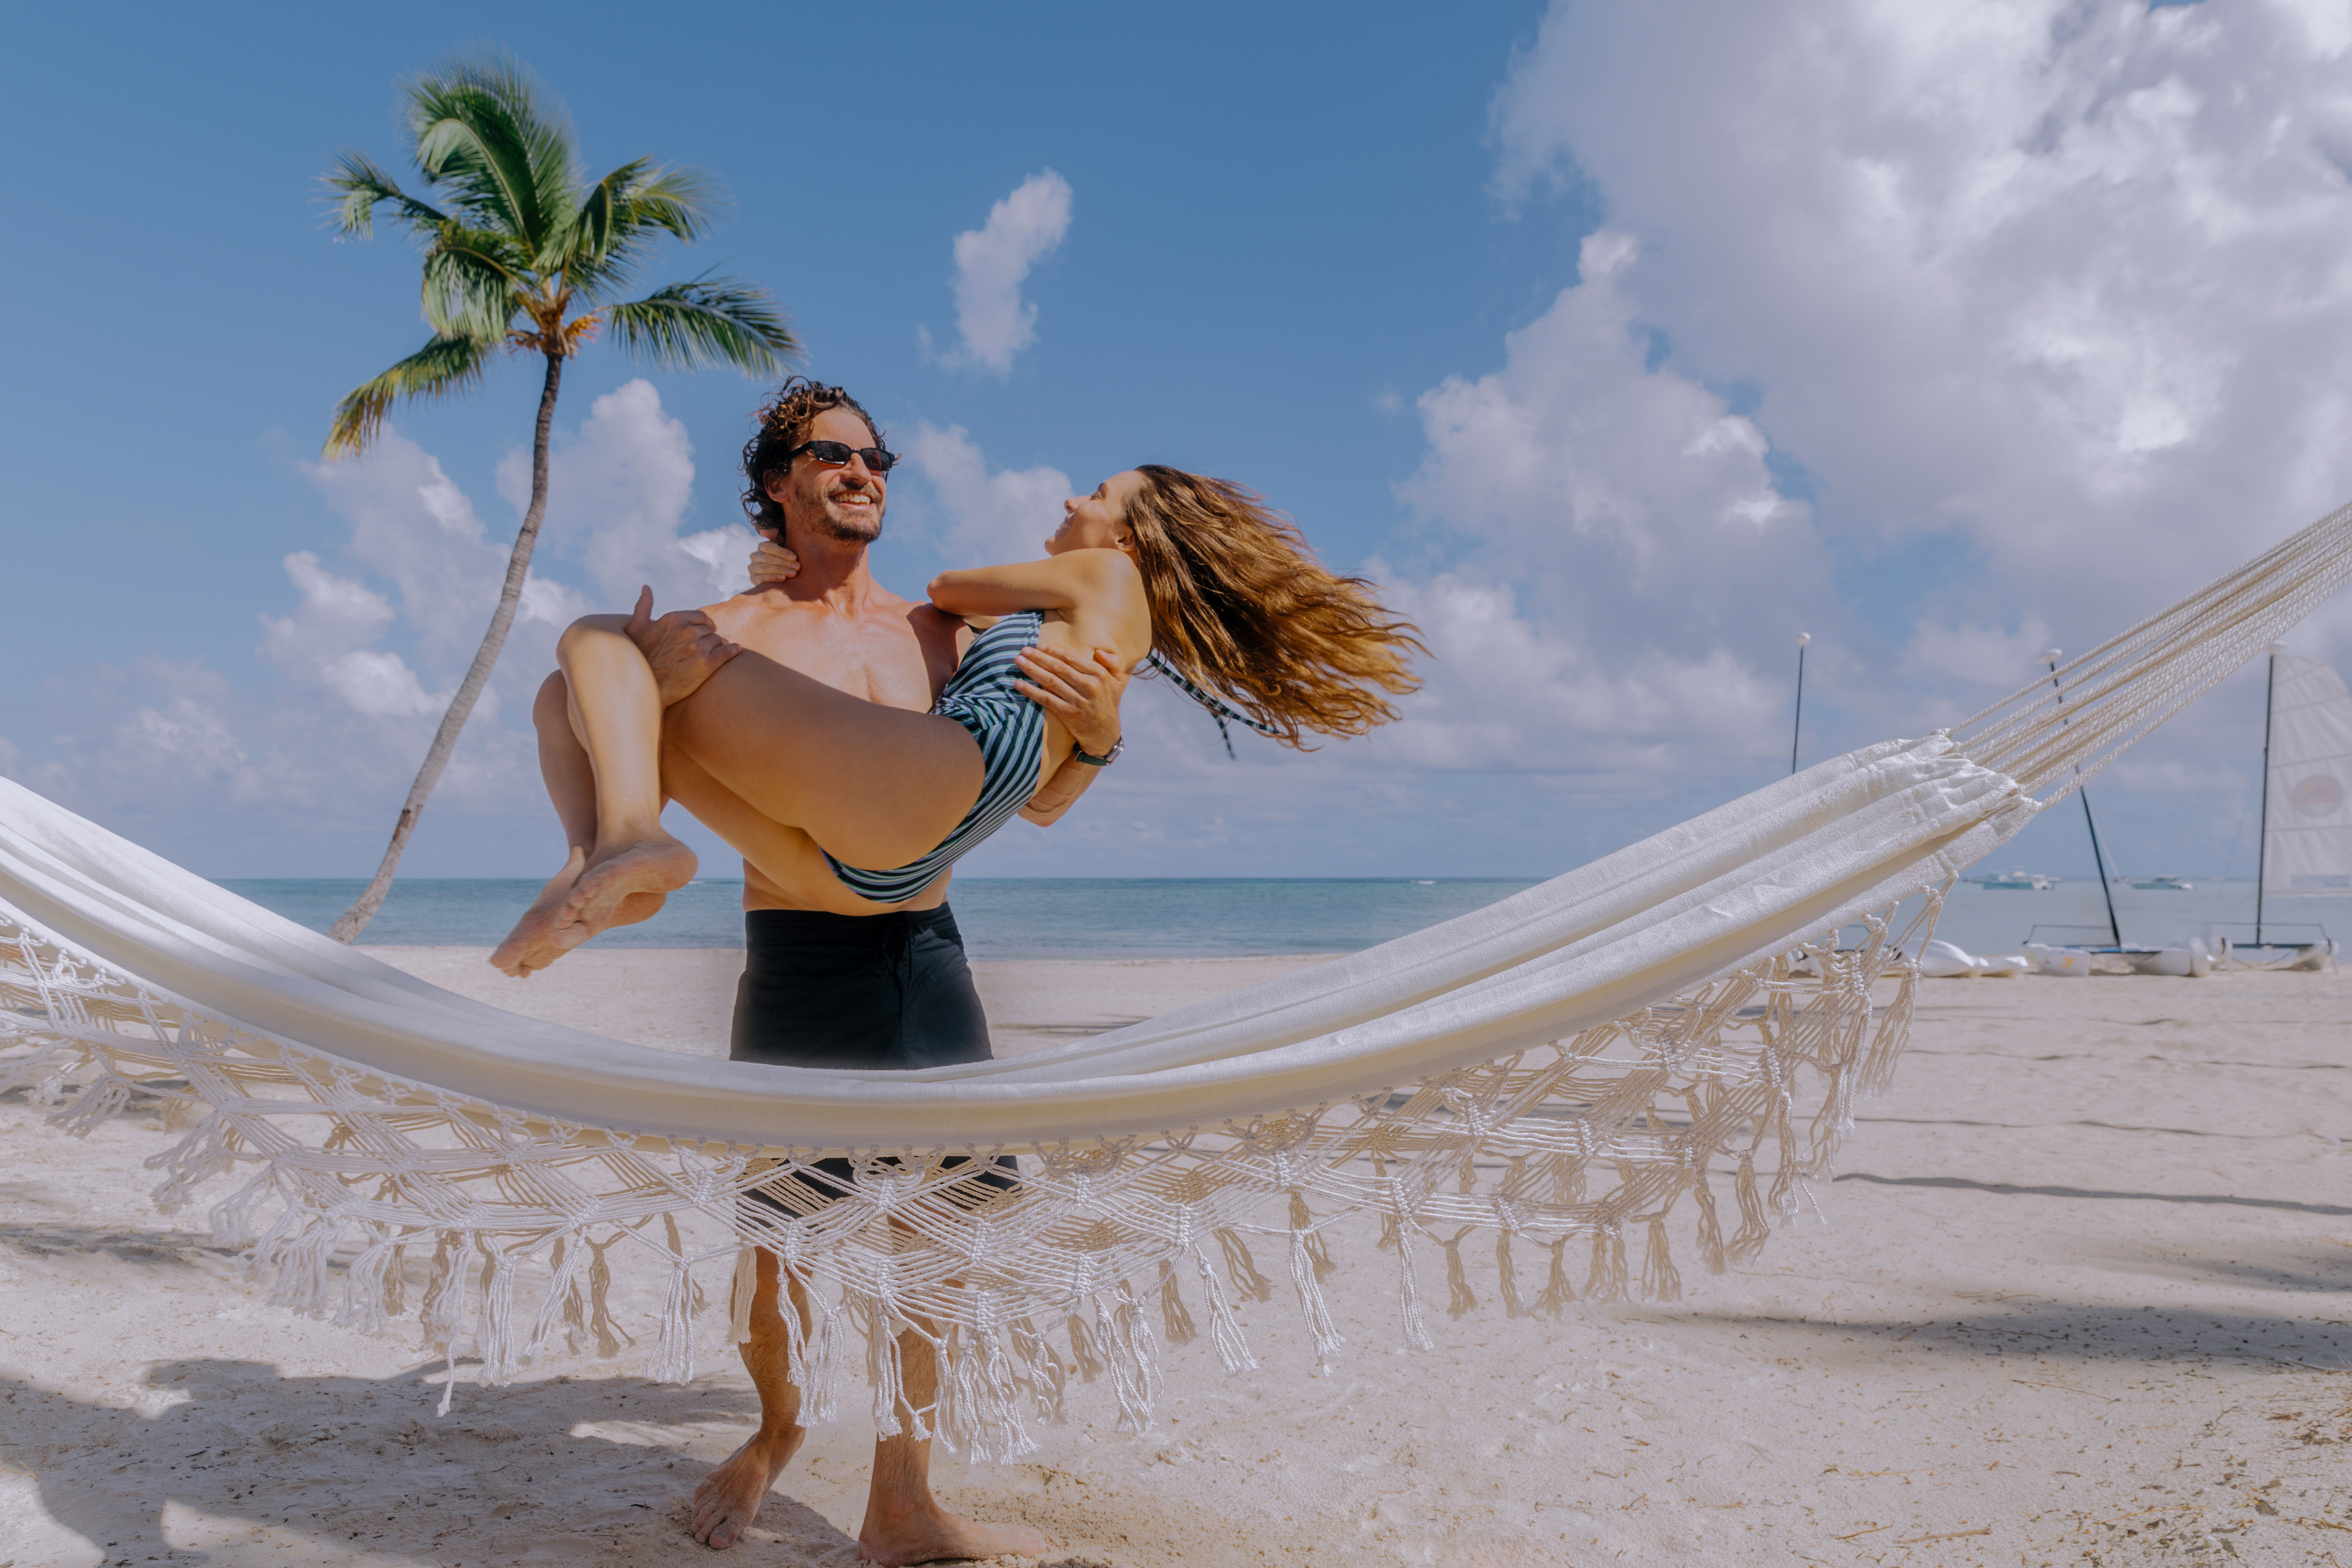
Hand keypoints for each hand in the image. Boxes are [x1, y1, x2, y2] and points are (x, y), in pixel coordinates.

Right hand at [624, 585, 740, 704]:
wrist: (645, 688)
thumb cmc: (639, 657)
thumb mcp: (636, 628)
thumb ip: (643, 606)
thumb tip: (646, 587)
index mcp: (673, 619)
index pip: (701, 616)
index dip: (704, 624)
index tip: (703, 631)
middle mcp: (687, 631)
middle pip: (710, 629)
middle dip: (709, 637)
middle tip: (706, 646)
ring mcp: (698, 648)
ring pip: (718, 640)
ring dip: (718, 646)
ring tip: (715, 653)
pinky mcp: (707, 665)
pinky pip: (727, 652)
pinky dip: (733, 650)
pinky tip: (736, 650)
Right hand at [748, 532, 800, 587]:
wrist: (780, 575)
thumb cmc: (784, 558)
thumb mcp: (782, 546)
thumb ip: (776, 536)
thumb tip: (763, 531)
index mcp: (762, 546)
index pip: (768, 546)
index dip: (782, 552)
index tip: (795, 557)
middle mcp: (755, 556)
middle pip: (768, 558)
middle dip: (785, 562)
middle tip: (797, 567)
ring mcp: (752, 567)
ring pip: (765, 568)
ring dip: (781, 570)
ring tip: (793, 573)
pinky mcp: (753, 578)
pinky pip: (762, 578)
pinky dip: (773, 578)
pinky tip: (783, 578)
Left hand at [1015, 644, 1126, 756]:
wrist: (1105, 735)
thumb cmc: (1108, 705)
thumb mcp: (1118, 683)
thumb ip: (1112, 664)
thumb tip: (1098, 651)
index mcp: (1099, 675)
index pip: (1072, 658)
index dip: (1054, 650)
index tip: (1040, 645)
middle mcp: (1089, 686)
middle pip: (1058, 667)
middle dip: (1038, 657)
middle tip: (1024, 650)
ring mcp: (1078, 701)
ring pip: (1050, 681)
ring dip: (1032, 669)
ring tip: (1018, 661)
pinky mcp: (1068, 714)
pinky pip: (1046, 699)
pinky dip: (1031, 691)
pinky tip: (1019, 684)